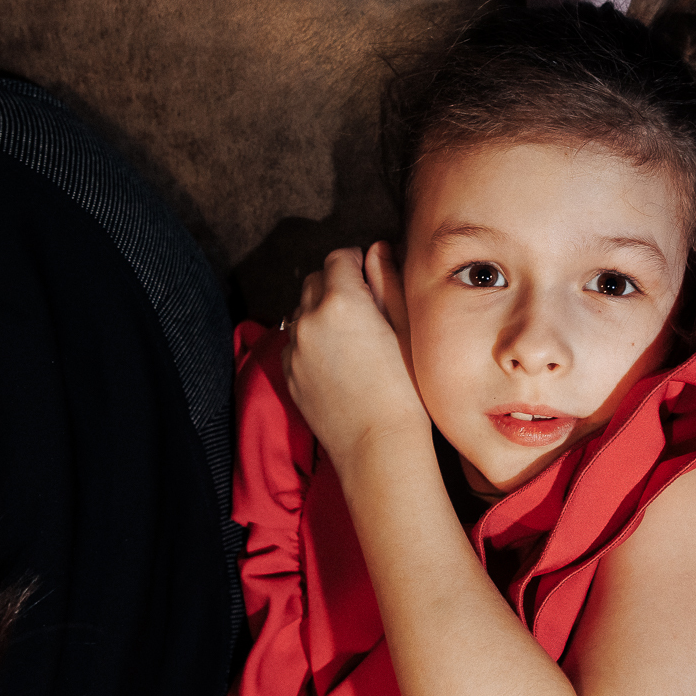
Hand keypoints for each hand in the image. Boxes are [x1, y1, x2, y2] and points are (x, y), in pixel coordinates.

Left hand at [283, 242, 430, 475]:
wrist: (378, 446)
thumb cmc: (405, 389)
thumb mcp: (406, 328)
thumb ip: (388, 282)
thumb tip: (376, 250)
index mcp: (342, 301)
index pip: (339, 257)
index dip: (358, 262)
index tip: (373, 277)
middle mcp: (310, 319)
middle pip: (316, 280)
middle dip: (337, 283)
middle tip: (366, 305)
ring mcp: (294, 348)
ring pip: (302, 310)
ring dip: (321, 311)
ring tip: (351, 335)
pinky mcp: (289, 373)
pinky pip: (294, 341)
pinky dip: (311, 339)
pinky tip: (337, 359)